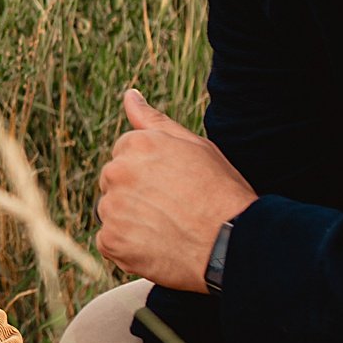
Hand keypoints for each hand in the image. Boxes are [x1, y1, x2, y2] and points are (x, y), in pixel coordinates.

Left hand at [95, 89, 255, 292]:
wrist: (233, 242)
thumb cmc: (220, 192)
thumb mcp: (195, 146)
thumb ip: (154, 121)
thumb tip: (129, 95)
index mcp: (136, 144)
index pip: (125, 156)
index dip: (151, 173)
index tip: (173, 186)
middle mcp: (117, 171)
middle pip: (115, 182)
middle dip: (136, 194)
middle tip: (173, 209)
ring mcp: (111, 207)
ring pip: (112, 212)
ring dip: (131, 221)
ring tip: (168, 229)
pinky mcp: (111, 240)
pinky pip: (110, 242)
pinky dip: (128, 247)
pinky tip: (157, 247)